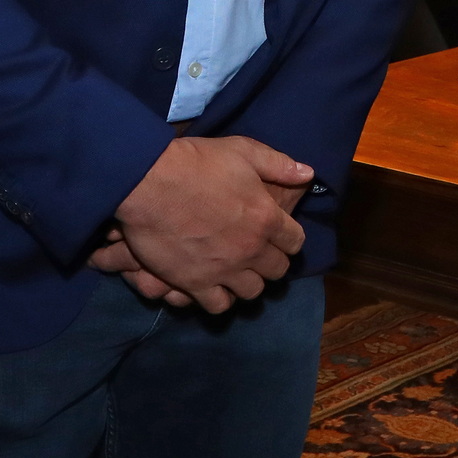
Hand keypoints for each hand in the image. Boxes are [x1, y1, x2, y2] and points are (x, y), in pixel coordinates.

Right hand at [106, 134, 311, 312]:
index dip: (289, 238)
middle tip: (258, 253)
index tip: (279, 235)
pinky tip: (214, 287)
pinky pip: (218, 305)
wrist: (149, 182)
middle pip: (277, 270)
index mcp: (267, 218)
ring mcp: (224, 269)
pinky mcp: (195, 283)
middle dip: (271, 261)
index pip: (296, 242)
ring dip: (248, 282)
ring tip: (237, 272)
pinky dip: (220, 299)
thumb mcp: (243, 151)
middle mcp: (251, 249)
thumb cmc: (197, 162)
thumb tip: (307, 174)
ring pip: (252, 292)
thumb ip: (278, 164)